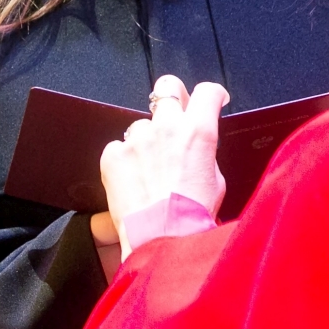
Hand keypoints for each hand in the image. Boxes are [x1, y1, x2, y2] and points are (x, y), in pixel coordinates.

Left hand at [100, 75, 226, 255]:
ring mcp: (136, 138)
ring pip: (141, 126)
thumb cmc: (192, 217)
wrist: (161, 240)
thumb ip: (204, 152)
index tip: (212, 101)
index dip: (212, 95)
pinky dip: (125, 161)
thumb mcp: (215, 180)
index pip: (206, 92)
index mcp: (198, 131)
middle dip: (172, 96)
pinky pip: (118, 147)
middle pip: (166, 88)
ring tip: (150, 172)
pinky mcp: (113, 154)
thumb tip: (196, 146)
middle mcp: (166, 127)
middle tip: (174, 115)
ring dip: (147, 141)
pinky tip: (133, 182)